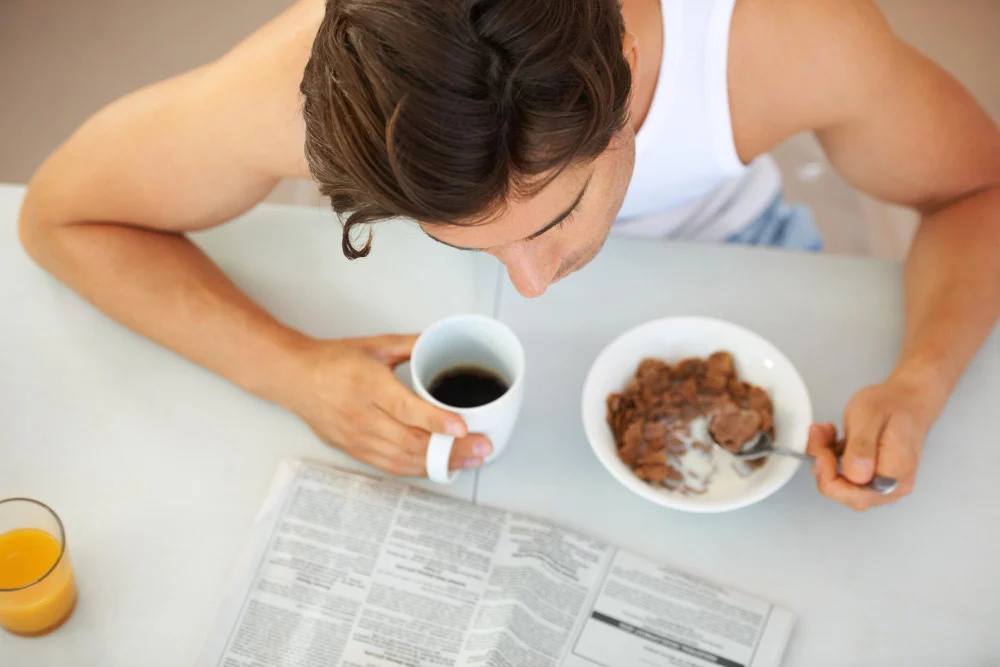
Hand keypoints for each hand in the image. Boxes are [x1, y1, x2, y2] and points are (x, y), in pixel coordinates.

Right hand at [283, 335, 491, 475]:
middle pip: (411, 440)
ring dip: (439, 463)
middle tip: (482, 448)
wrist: (293, 377)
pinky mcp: (353, 450)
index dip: (436, 421)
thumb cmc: (332, 360)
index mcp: (368, 385)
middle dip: (451, 449)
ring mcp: (357, 437)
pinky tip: (439, 466)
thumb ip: (412, 344)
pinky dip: (418, 469)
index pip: (406, 409)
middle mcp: (362, 415)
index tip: (462, 427)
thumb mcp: (375, 345)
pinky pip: (390, 466)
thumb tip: (442, 341)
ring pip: (403, 459)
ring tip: (470, 460)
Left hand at [807, 376, 935, 510]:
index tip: (819, 451)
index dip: (829, 477)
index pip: (856, 496)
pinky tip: (831, 436)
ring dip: (824, 458)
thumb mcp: (870, 417)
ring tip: (824, 431)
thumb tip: (855, 475)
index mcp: (895, 476)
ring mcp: (881, 485)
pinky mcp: (871, 477)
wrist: (906, 400)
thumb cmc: (891, 405)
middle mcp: (891, 488)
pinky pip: (843, 475)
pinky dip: (830, 457)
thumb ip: (862, 446)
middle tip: (817, 435)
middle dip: (823, 465)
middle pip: (845, 492)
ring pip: (840, 483)